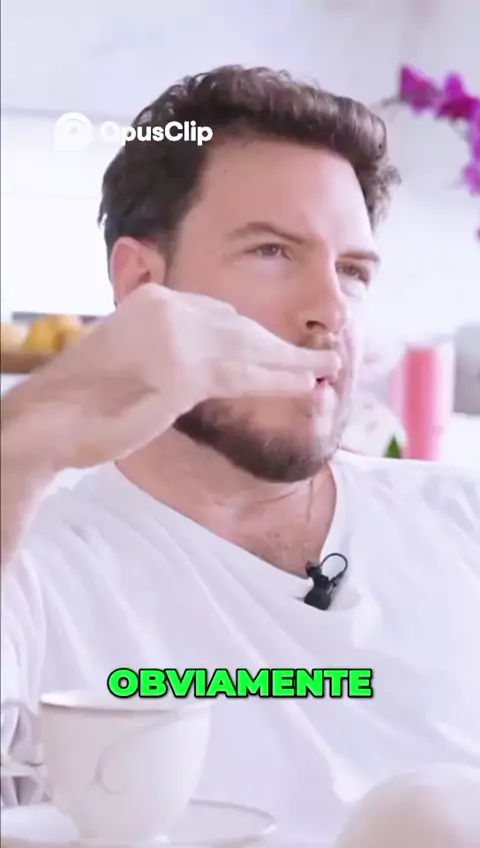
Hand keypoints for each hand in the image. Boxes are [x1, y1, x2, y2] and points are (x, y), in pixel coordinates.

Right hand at [3, 284, 340, 469]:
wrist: (48, 422)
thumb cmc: (86, 401)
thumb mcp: (133, 359)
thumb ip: (169, 351)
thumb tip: (208, 364)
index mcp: (153, 299)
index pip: (220, 315)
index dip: (256, 338)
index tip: (280, 352)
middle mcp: (167, 309)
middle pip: (241, 328)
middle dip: (283, 347)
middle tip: (323, 356)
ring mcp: (174, 336)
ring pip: (249, 350)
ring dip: (294, 363)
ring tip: (329, 368)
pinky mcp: (180, 371)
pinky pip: (242, 375)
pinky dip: (279, 381)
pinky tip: (306, 385)